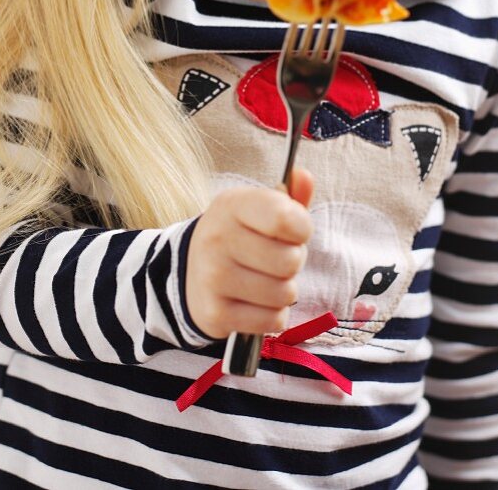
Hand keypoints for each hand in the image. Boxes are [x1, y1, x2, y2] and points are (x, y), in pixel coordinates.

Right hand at [185, 166, 314, 339]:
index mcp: (231, 204)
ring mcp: (213, 278)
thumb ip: (289, 197)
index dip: (302, 229)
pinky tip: (255, 302)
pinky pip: (273, 320)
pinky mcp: (215, 314)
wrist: (192, 271)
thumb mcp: (259, 209)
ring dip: (283, 291)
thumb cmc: (241, 236)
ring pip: (284, 294)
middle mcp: (217, 238)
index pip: (285, 219)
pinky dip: (272, 315)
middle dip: (293, 262)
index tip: (294, 231)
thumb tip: (305, 177)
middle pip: (290, 261)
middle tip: (275, 259)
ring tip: (265, 280)